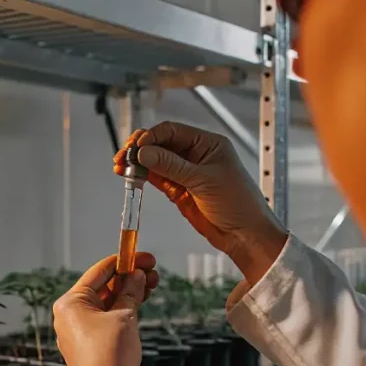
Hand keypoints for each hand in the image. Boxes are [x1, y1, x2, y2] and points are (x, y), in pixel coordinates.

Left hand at [53, 253, 158, 365]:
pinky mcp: (91, 343)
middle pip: (103, 286)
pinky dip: (124, 309)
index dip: (124, 260)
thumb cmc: (109, 356)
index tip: (142, 256)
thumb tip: (136, 276)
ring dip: (129, 293)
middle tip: (151, 271)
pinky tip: (140, 302)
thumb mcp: (124, 315)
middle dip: (129, 277)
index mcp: (70, 303)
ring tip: (151, 284)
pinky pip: (108, 318)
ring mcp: (80, 330)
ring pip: (107, 302)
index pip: (99, 271)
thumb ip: (130, 292)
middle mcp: (70, 315)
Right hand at [114, 122, 287, 283]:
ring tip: (120, 167)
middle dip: (140, 149)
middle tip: (123, 156)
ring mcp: (186, 172)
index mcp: (208, 144)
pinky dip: (143, 176)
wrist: (245, 235)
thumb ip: (172, 166)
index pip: (173, 131)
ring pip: (156, 161)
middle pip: (161, 144)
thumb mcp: (204, 181)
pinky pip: (157, 178)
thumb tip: (144, 152)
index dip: (152, 137)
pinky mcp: (179, 190)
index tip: (136, 147)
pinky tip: (131, 176)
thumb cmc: (239, 203)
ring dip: (138, 163)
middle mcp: (196, 154)